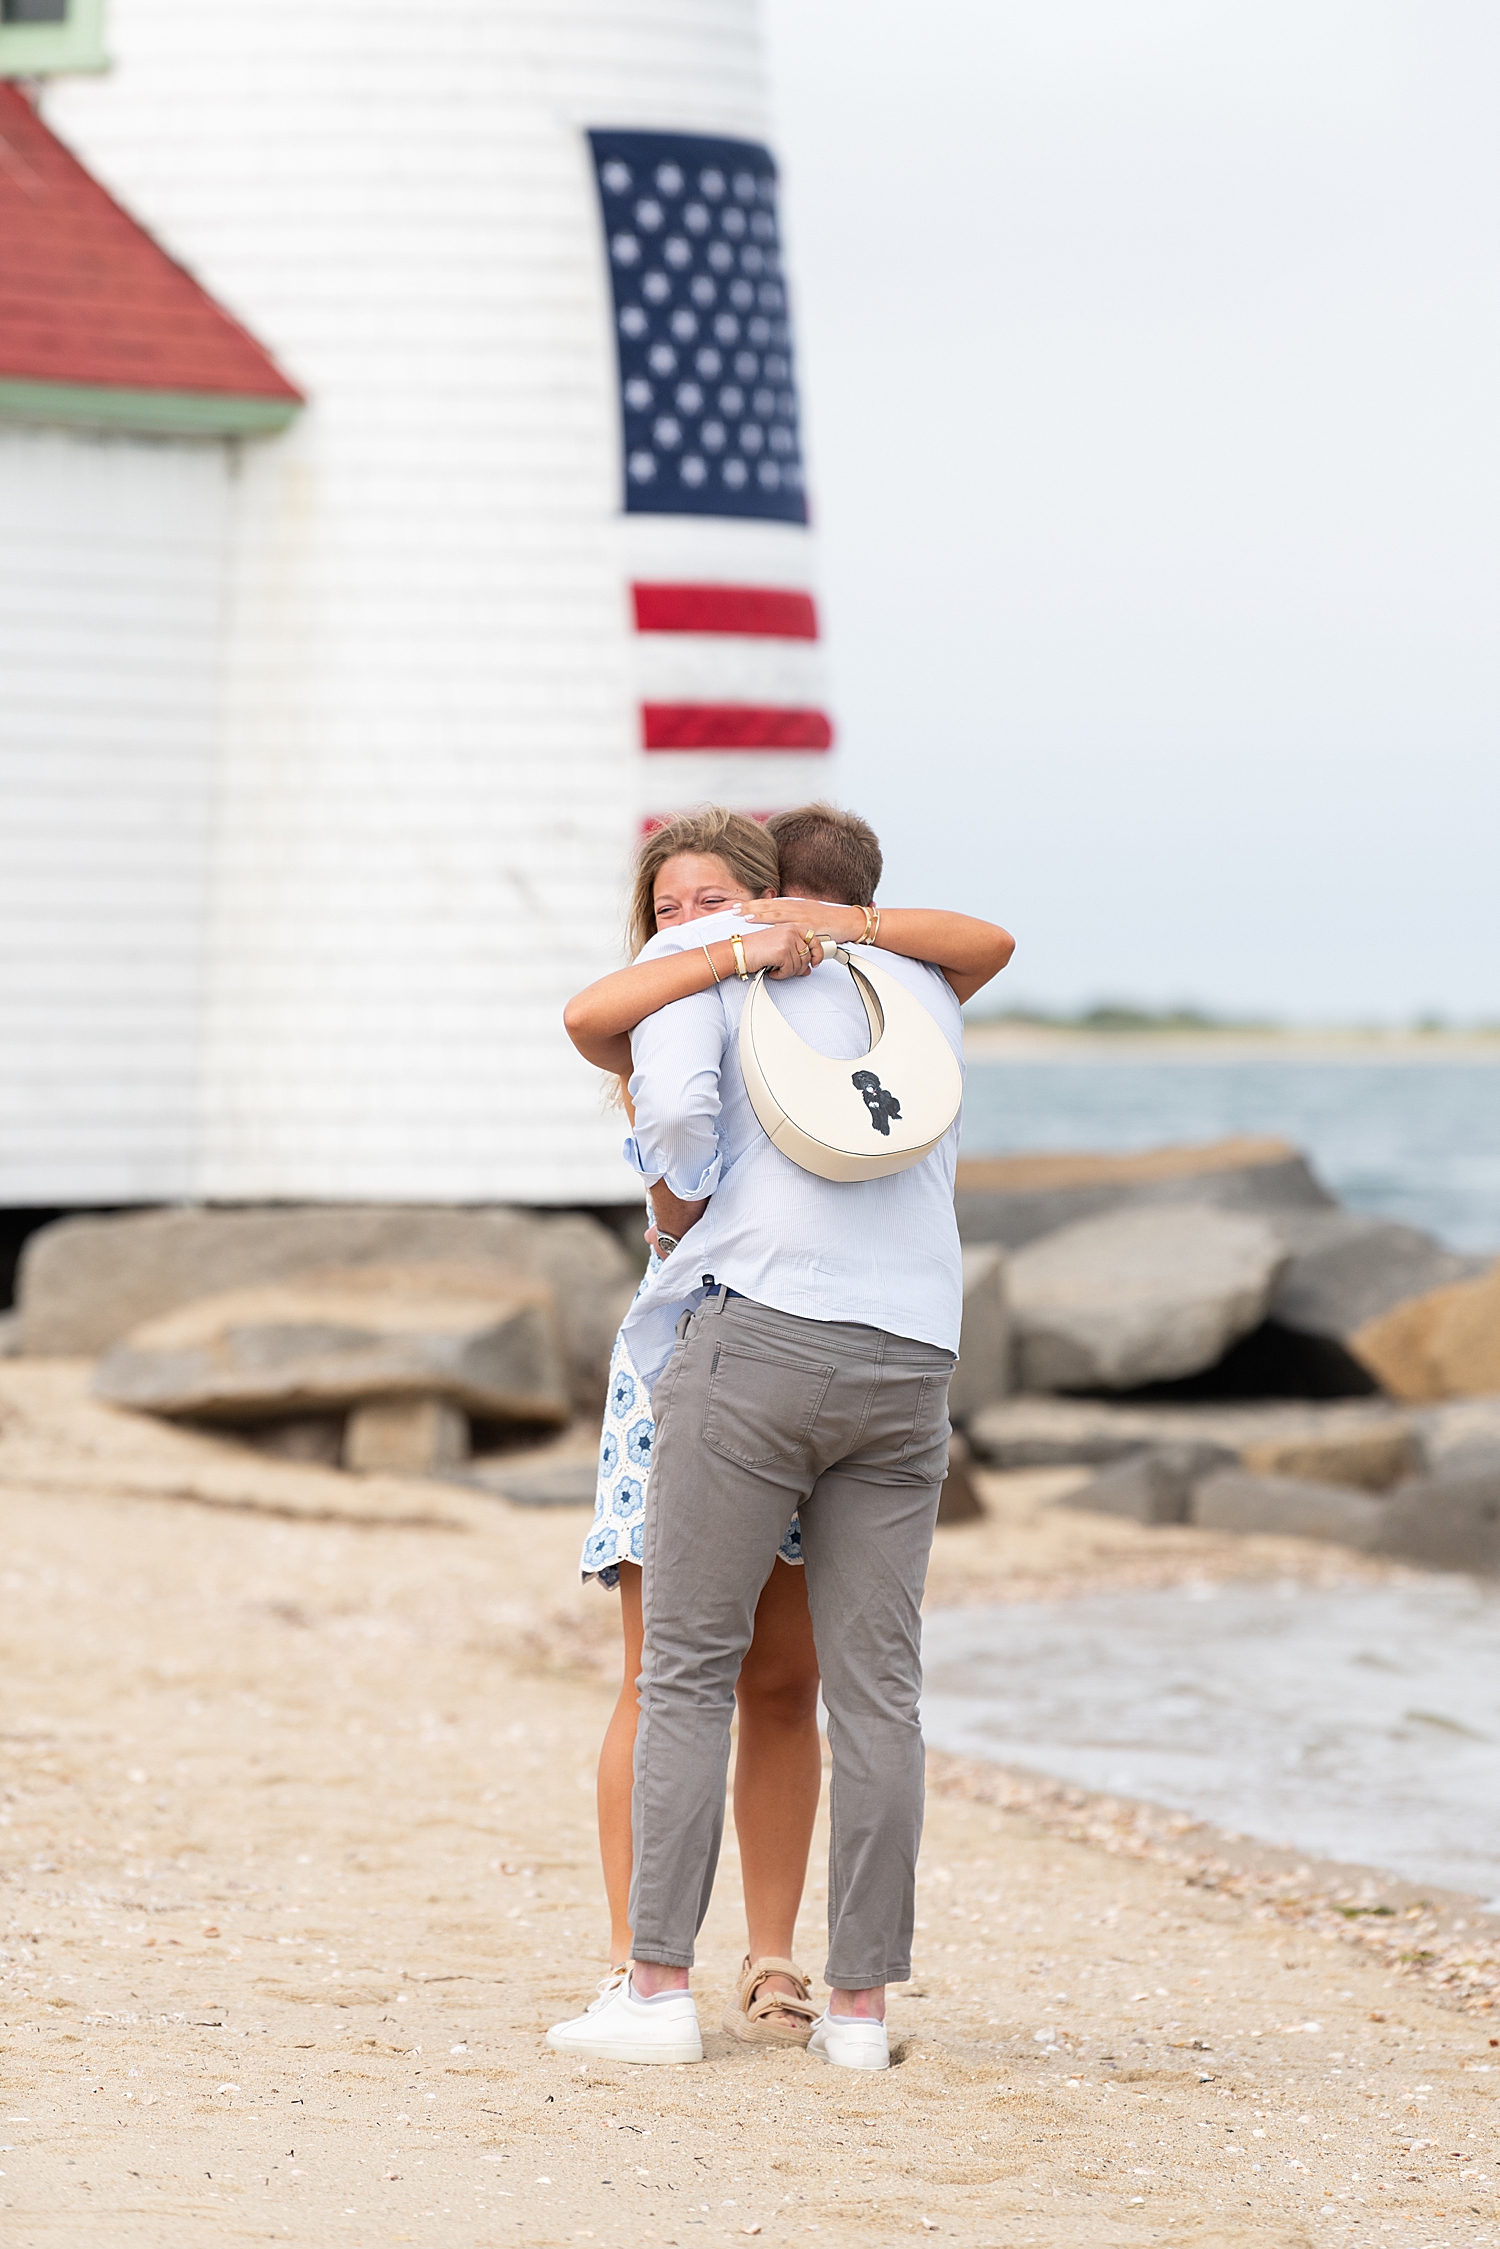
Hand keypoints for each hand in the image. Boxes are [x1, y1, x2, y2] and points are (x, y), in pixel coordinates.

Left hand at [734, 895, 863, 942]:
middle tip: (733, 909)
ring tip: (744, 915)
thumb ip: (795, 919)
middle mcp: (798, 908)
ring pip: (778, 912)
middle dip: (751, 907)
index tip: (739, 906)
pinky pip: (792, 925)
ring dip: (760, 913)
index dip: (754, 904)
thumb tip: (780, 925)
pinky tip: (769, 926)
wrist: (850, 922)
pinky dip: (779, 925)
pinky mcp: (811, 925)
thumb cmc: (832, 921)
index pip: (771, 903)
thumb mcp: (810, 916)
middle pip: (770, 906)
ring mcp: (803, 916)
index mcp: (796, 905)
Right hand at [739, 924, 817, 979]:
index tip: (815, 962)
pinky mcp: (782, 952)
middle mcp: (791, 931)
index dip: (818, 954)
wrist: (738, 951)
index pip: (814, 940)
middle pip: (807, 956)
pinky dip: (781, 974)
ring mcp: (788, 941)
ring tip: (776, 969)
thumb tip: (807, 968)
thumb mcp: (778, 946)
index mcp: (791, 927)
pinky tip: (772, 971)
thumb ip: (795, 954)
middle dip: (799, 968)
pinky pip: (790, 970)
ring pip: (800, 965)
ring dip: (788, 972)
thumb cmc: (754, 948)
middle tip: (787, 970)